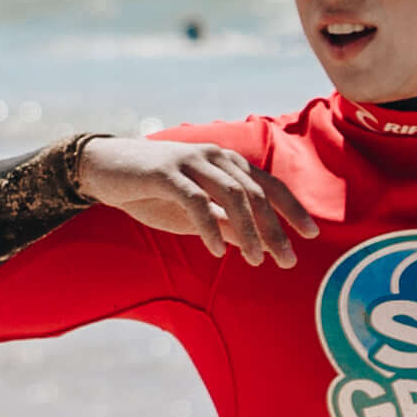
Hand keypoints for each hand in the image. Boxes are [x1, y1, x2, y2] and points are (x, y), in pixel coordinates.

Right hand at [77, 133, 317, 269]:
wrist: (105, 170)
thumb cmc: (152, 191)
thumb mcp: (194, 213)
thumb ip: (225, 222)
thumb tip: (256, 242)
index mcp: (226, 162)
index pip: (269, 185)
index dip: (292, 209)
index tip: (311, 235)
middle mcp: (215, 156)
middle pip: (256, 194)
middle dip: (275, 229)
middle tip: (288, 260)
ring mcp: (191, 161)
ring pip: (232, 196)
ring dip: (248, 231)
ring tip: (256, 261)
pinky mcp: (166, 172)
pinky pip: (196, 201)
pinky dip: (210, 227)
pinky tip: (217, 251)